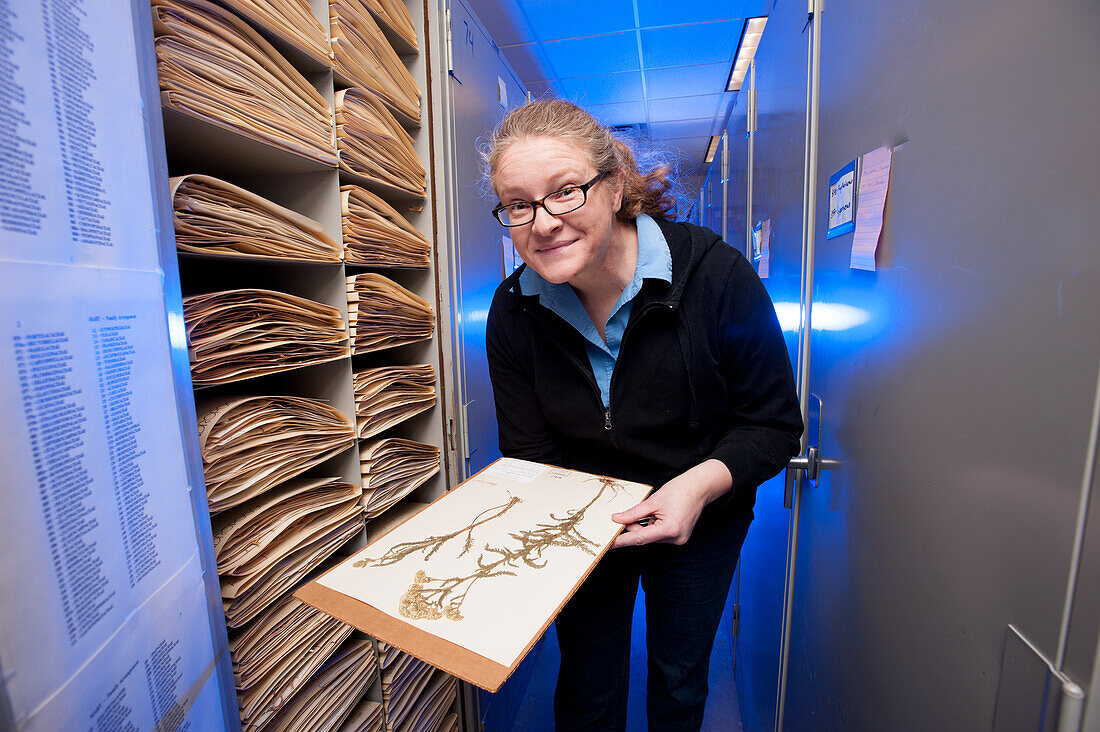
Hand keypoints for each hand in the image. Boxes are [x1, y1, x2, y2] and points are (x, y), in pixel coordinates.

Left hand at [611, 459, 731, 548]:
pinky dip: (654, 527)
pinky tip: (660, 514)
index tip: (609, 544)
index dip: (622, 541)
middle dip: (635, 527)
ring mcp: (679, 539)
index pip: (639, 539)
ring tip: (656, 510)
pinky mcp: (680, 537)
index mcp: (669, 529)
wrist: (700, 488)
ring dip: (646, 526)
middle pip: (645, 538)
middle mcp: (675, 538)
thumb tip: (617, 519)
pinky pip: (659, 535)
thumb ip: (634, 513)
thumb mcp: (653, 500)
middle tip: (631, 513)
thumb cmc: (680, 490)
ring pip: (651, 537)